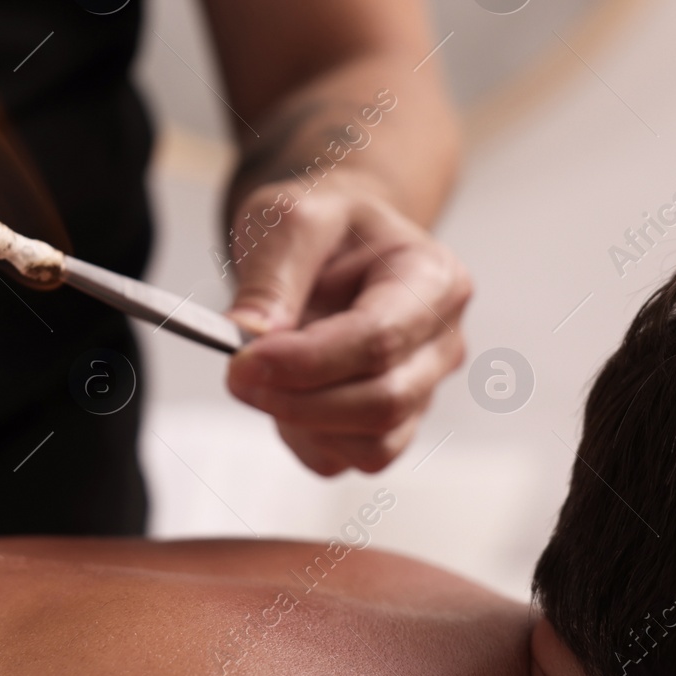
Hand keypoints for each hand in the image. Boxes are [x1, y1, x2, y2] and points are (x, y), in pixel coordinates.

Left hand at [222, 175, 471, 474]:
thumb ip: (271, 274)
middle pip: (381, 402)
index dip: (308, 361)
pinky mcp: (394, 425)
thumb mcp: (289, 217)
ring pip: (370, 445)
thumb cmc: (323, 226)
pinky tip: (285, 393)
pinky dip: (305, 438)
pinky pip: (349, 458)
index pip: (379, 339)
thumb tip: (249, 336)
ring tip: (264, 372)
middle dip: (296, 399)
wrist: (338, 244)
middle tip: (234, 373)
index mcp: (433, 279)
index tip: (244, 359)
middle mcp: (441, 342)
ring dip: (300, 421)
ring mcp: (423, 389)